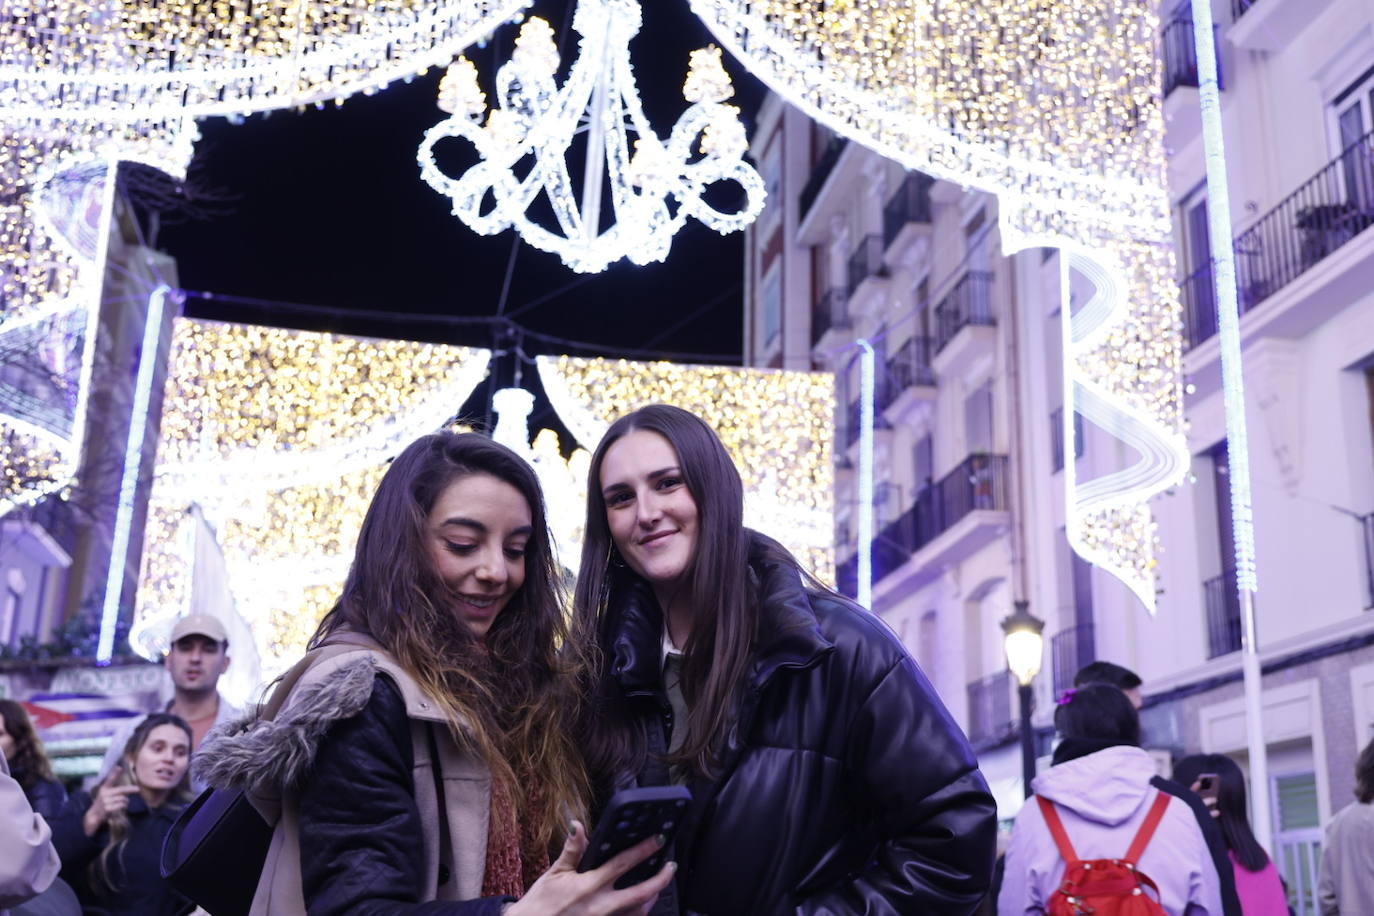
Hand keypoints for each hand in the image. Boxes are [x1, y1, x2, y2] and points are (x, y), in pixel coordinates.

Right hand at [83, 773, 139, 836]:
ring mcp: (105, 801)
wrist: (93, 815)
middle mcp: (104, 794)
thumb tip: (125, 783)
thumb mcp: (106, 794)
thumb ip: (114, 788)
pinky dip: (123, 806)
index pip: (110, 779)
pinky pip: (121, 805)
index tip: (119, 767)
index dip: (115, 773)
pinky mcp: (107, 808)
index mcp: (104, 788)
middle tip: (138, 789)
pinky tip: (120, 808)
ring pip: (123, 799)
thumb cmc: (103, 803)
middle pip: (121, 790)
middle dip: (131, 789)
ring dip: (126, 801)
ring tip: (122, 803)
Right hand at [505, 820, 675, 915]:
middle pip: (641, 893)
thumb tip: (577, 825)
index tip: (658, 840)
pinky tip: (639, 905)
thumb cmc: (540, 904)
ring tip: (657, 885)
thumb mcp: (554, 873)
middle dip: (660, 879)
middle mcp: (600, 906)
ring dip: (651, 898)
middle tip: (671, 866)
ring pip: (639, 912)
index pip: (622, 864)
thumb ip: (572, 850)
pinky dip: (637, 912)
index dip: (643, 850)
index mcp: (588, 886)